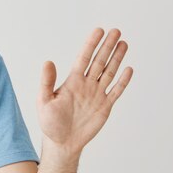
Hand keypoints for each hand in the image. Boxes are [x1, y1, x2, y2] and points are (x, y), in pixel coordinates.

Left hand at [37, 28, 132, 154]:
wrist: (62, 142)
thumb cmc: (49, 122)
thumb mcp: (44, 100)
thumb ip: (47, 81)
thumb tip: (48, 61)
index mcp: (72, 81)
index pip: (84, 58)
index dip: (91, 44)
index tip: (99, 31)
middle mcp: (86, 85)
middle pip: (99, 61)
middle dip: (107, 46)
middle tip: (116, 31)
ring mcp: (97, 95)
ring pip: (109, 73)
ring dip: (117, 58)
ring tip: (123, 43)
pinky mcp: (105, 107)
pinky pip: (116, 91)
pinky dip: (123, 81)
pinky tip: (128, 69)